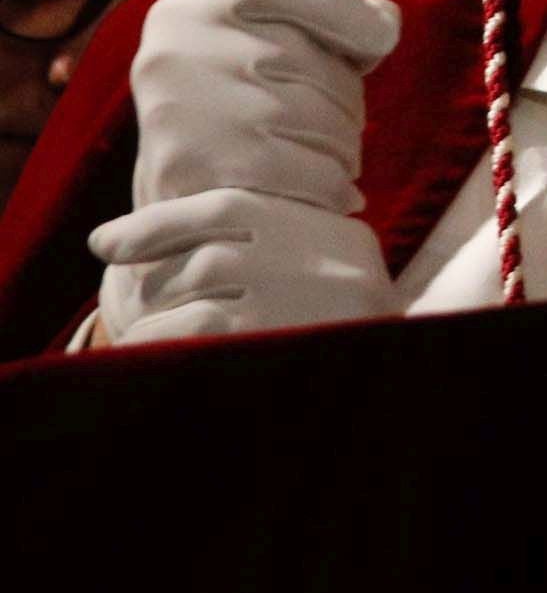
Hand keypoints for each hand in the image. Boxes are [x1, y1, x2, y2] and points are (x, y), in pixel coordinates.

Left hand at [92, 190, 399, 343]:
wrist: (398, 383)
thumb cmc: (337, 338)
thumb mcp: (316, 279)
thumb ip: (259, 251)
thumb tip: (124, 240)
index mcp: (329, 234)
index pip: (228, 209)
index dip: (157, 224)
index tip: (102, 245)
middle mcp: (321, 257)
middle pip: (206, 252)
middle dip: (156, 280)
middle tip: (141, 305)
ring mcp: (304, 298)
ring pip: (196, 280)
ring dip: (155, 312)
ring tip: (144, 338)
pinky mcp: (281, 339)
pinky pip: (199, 326)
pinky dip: (164, 337)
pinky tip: (155, 355)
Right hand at [129, 0, 396, 207]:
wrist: (171, 197)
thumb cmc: (237, 110)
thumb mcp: (269, 50)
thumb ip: (328, 24)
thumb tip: (384, 20)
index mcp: (195, 9)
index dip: (346, 15)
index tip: (379, 42)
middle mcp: (177, 50)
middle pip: (318, 65)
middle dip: (348, 103)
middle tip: (337, 128)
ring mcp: (179, 111)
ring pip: (320, 122)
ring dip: (344, 150)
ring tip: (328, 161)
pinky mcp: (190, 172)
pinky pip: (304, 174)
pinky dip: (332, 187)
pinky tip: (335, 193)